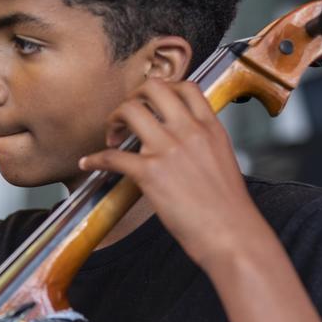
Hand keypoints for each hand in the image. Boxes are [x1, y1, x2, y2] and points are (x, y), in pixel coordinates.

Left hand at [79, 79, 270, 268]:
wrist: (232, 234)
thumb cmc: (228, 208)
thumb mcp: (223, 160)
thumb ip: (202, 143)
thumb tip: (180, 142)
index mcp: (210, 127)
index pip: (185, 86)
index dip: (162, 89)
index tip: (150, 103)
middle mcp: (189, 131)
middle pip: (153, 88)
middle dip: (133, 97)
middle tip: (126, 117)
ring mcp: (168, 149)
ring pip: (130, 110)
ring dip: (114, 120)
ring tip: (112, 137)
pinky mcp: (150, 173)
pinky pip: (112, 156)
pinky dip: (96, 159)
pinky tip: (89, 163)